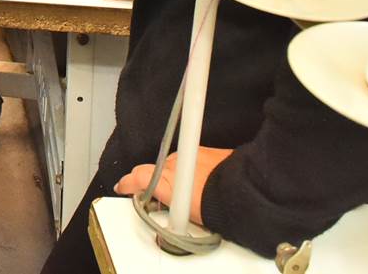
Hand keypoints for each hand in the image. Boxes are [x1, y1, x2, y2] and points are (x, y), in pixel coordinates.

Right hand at [114, 147, 233, 227]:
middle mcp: (174, 164)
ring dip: (179, 175)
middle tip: (165, 197)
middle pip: (157, 170)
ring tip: (191, 191)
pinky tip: (204, 181)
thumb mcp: (188, 216)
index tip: (123, 186)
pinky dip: (194, 167)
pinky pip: (192, 158)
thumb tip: (170, 217)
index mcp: (166, 182)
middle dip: (158, 181)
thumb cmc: (219, 207)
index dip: (128, 183)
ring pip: (176, 164)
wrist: (244, 191)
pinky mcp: (204, 149)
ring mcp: (189, 155)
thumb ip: (172, 211)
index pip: (138, 177)